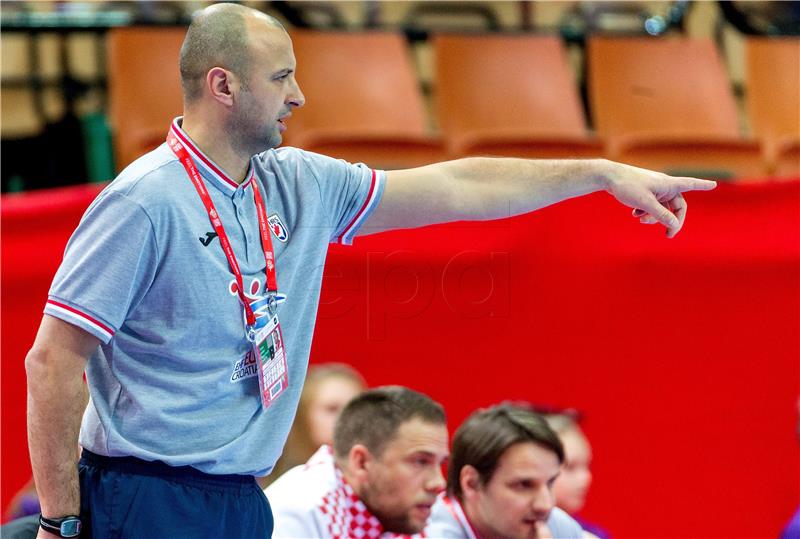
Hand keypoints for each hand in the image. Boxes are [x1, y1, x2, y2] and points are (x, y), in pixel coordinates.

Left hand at [601, 161, 716, 237]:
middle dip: (671, 220)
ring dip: (654, 216)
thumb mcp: (645, 203)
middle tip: (668, 235)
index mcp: (668, 183)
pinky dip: (646, 212)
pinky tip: (635, 213)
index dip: (702, 185)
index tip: (714, 184)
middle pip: (676, 205)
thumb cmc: (627, 186)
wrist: (608, 176)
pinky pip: (652, 205)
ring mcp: (654, 189)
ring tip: (641, 219)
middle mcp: (663, 185)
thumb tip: (674, 224)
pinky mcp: (644, 192)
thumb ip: (660, 214)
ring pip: (662, 207)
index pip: (690, 184)